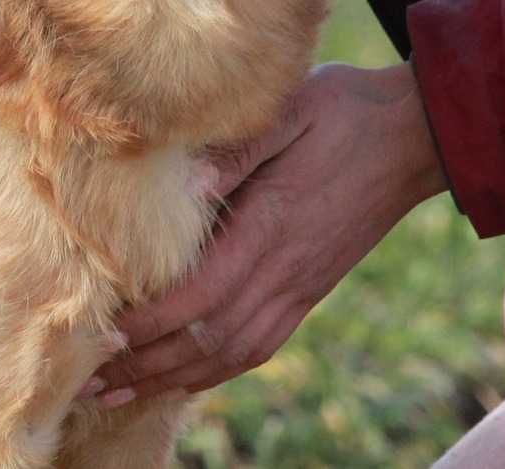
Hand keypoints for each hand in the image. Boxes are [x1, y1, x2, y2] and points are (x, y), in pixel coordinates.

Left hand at [88, 62, 446, 406]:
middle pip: (207, 340)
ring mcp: (300, 287)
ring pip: (231, 353)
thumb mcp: (288, 110)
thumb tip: (188, 183)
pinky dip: (215, 370)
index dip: (150, 324)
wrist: (415, 135)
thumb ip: (237, 148)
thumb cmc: (345, 110)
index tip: (102, 336)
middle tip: (89, 385)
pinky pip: (259, 346)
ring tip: (121, 393)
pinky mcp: (310, 289)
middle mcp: (284, 271)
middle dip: (146, 366)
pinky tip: (184, 376)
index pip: (201, 295)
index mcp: (271, 226)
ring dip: (173, 378)